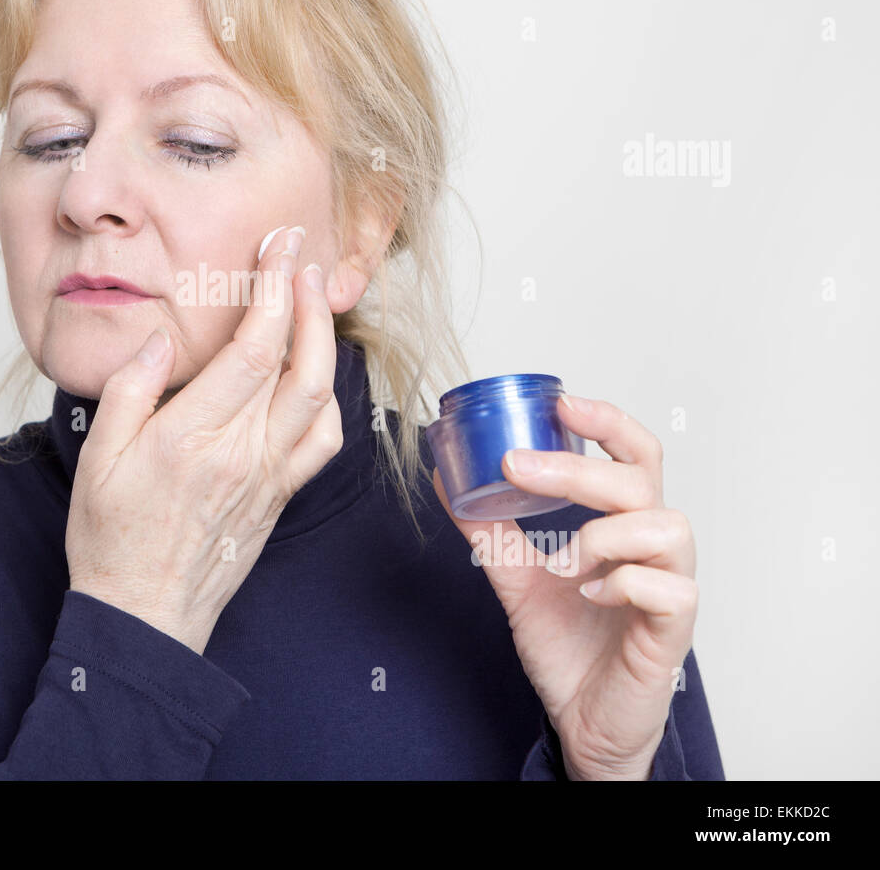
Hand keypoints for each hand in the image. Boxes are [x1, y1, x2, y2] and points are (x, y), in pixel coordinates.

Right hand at [65, 226, 342, 654]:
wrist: (144, 615)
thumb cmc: (113, 539)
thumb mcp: (99, 457)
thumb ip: (131, 389)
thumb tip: (163, 338)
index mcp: (192, 437)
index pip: (251, 348)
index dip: (272, 290)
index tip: (278, 248)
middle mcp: (241, 454)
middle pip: (298, 365)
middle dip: (307, 301)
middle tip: (302, 258)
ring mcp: (268, 477)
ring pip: (320, 400)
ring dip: (324, 343)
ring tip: (312, 302)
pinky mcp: (279, 496)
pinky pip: (322, 442)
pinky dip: (329, 400)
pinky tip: (314, 378)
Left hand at [432, 395, 697, 779]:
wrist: (581, 719)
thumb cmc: (567, 644)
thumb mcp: (517, 579)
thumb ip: (490, 531)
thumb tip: (449, 480)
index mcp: (623, 525)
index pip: (634, 455)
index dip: (607, 422)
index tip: (563, 403)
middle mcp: (654, 547)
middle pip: (640, 480)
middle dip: (577, 467)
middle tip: (520, 467)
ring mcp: (670, 586)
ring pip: (667, 526)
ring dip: (605, 533)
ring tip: (565, 561)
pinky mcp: (674, 630)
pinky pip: (671, 589)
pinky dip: (625, 583)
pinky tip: (590, 596)